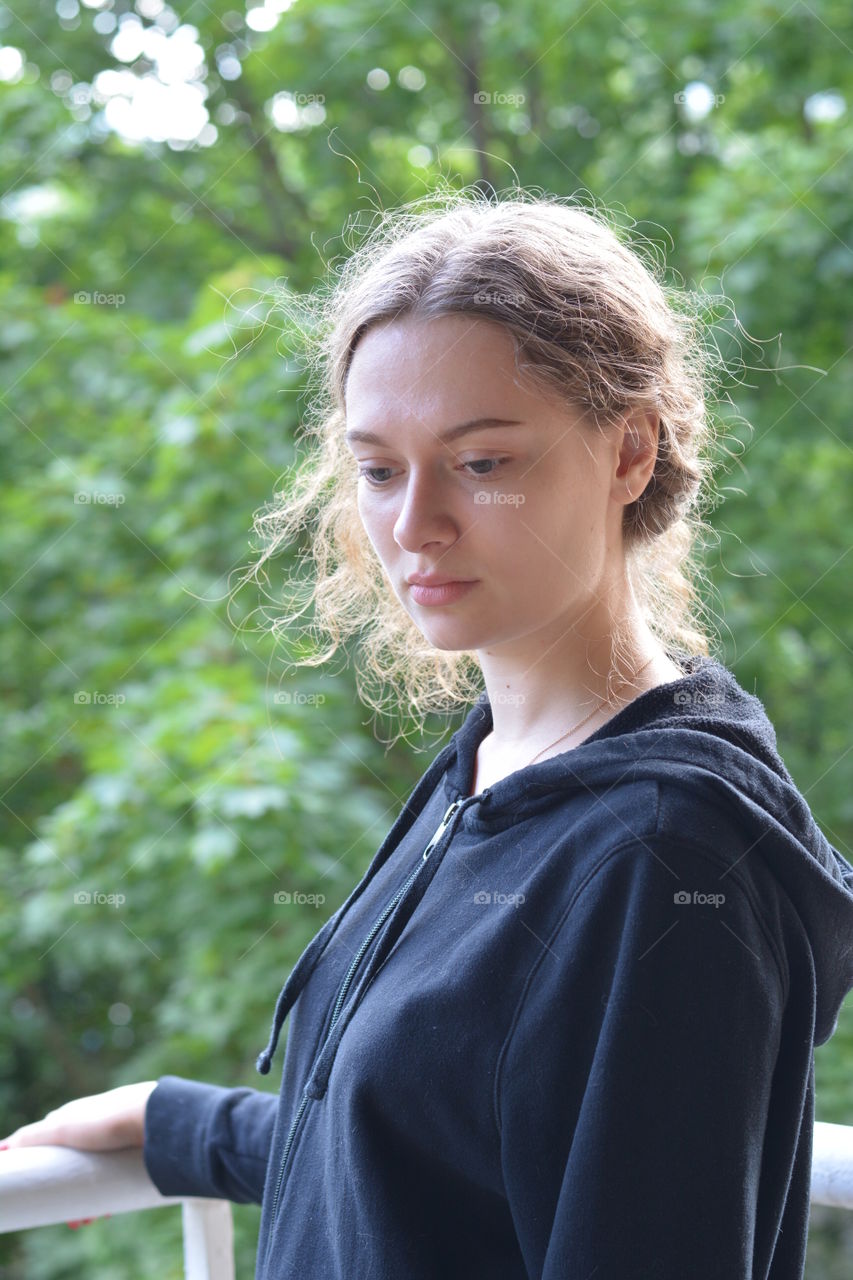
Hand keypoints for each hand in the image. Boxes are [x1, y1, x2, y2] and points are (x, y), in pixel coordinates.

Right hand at [0, 1080, 159, 1228]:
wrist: (155, 1117)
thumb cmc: (107, 1117)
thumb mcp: (62, 1127)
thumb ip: (32, 1137)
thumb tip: (4, 1147)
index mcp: (71, 1117)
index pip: (48, 1149)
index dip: (43, 1176)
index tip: (43, 1201)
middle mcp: (91, 1126)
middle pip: (73, 1169)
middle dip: (70, 1198)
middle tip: (75, 1223)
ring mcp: (112, 1137)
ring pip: (94, 1176)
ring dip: (90, 1201)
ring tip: (94, 1220)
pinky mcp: (131, 1147)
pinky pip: (115, 1176)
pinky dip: (109, 1193)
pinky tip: (111, 1208)